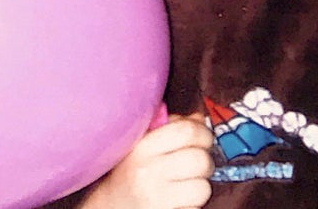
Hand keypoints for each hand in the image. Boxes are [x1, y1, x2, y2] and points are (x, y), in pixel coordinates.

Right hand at [83, 114, 214, 208]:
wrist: (111, 205)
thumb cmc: (130, 172)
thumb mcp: (141, 143)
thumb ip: (170, 126)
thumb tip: (199, 118)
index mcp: (142, 148)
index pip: (187, 130)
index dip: (203, 133)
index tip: (203, 139)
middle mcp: (148, 172)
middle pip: (200, 159)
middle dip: (205, 161)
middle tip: (197, 164)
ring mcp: (157, 198)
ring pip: (203, 187)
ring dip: (201, 186)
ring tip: (187, 184)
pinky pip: (197, 207)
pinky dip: (194, 204)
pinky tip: (181, 199)